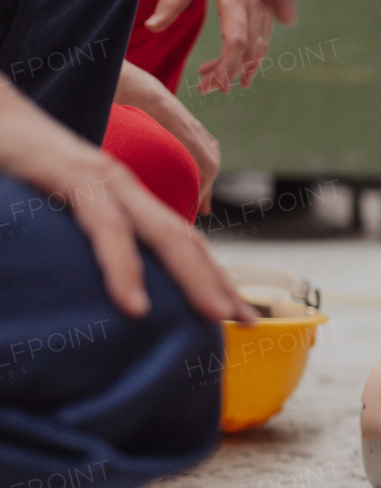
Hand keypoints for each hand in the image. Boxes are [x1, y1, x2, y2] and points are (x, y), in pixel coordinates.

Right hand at [0, 80, 253, 322]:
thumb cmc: (14, 164)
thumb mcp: (56, 210)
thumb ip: (83, 239)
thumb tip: (96, 286)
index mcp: (123, 197)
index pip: (181, 241)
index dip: (214, 277)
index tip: (239, 314)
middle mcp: (124, 187)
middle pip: (186, 241)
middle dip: (220, 283)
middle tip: (249, 322)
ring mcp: (102, 179)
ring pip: (162, 234)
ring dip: (193, 278)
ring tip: (215, 317)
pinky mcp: (71, 176)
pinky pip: (107, 229)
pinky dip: (124, 268)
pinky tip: (135, 305)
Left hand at [146, 0, 272, 92]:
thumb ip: (171, 1)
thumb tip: (152, 27)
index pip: (235, 39)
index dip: (225, 65)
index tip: (210, 81)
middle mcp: (255, 3)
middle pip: (246, 50)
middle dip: (227, 73)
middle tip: (204, 88)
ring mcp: (265, 7)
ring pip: (256, 48)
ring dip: (237, 69)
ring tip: (213, 83)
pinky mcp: (267, 9)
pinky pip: (261, 41)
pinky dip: (248, 59)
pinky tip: (236, 71)